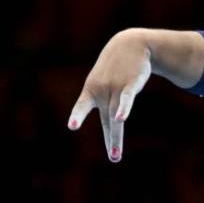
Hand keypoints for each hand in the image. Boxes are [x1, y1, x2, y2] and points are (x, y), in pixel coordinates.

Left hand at [68, 29, 152, 161]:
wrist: (131, 43)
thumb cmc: (116, 66)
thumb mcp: (107, 81)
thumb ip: (110, 102)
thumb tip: (116, 121)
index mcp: (92, 90)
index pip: (84, 106)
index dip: (78, 115)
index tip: (73, 127)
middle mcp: (103, 91)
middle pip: (108, 121)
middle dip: (111, 140)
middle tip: (114, 159)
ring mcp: (116, 87)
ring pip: (116, 116)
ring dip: (116, 137)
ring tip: (115, 156)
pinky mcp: (130, 84)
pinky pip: (126, 99)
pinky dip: (124, 108)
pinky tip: (121, 119)